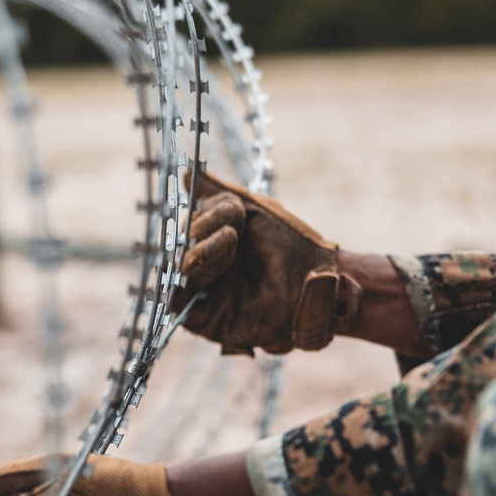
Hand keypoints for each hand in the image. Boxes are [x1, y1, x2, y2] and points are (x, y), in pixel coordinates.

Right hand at [175, 172, 360, 354]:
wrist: (318, 281)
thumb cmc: (294, 246)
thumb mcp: (255, 210)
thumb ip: (219, 195)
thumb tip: (186, 175)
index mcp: (217, 240)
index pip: (192, 224)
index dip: (206, 214)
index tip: (234, 208)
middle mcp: (208, 266)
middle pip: (180, 245)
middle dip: (202, 230)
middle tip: (231, 228)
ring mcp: (206, 293)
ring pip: (178, 270)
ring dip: (201, 252)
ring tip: (229, 239)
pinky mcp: (206, 320)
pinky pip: (176, 304)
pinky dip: (177, 286)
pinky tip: (193, 268)